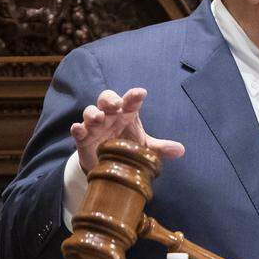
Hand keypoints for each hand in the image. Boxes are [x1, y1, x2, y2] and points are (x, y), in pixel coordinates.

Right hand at [70, 88, 184, 173]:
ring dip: (93, 113)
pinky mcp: (83, 138)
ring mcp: (95, 126)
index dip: (134, 96)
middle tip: (116, 104)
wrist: (109, 165)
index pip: (131, 100)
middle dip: (110, 99)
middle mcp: (110, 115)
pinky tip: (79, 129)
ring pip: (90, 111)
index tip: (141, 93)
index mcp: (127, 113)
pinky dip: (77, 129)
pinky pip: (77, 130)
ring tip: (98, 118)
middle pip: (106, 98)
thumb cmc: (128, 147)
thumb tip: (180, 150)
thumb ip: (161, 148)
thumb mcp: (145, 148)